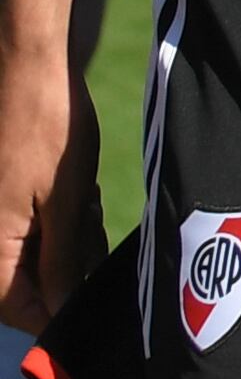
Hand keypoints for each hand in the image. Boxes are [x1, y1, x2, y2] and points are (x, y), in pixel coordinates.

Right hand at [0, 48, 97, 336]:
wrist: (30, 66)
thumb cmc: (48, 129)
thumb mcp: (66, 200)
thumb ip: (60, 262)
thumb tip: (59, 311)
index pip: (18, 307)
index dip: (56, 312)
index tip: (93, 298)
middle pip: (32, 280)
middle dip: (72, 263)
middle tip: (92, 225)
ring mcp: (0, 212)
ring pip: (42, 251)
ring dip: (73, 236)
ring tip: (85, 199)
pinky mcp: (9, 194)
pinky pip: (39, 223)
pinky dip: (66, 214)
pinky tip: (80, 188)